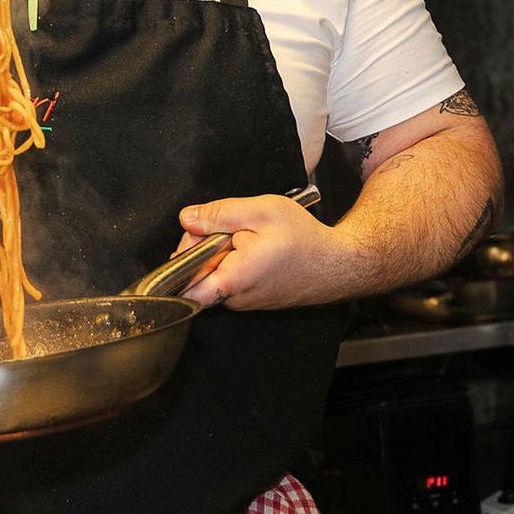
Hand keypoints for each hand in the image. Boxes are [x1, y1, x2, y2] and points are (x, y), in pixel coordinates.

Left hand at [173, 192, 343, 310]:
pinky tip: (256, 247)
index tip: (185, 244)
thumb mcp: (260, 211)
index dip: (176, 264)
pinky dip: (235, 258)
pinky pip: (229, 276)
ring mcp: (242, 301)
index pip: (183, 288)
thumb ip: (218, 214)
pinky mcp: (250, 298)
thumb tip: (187, 219)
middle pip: (197, 270)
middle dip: (204, 242)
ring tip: (250, 237)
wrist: (337, 264)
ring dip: (222, 250)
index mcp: (232, 279)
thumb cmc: (304, 240)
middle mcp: (234, 298)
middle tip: (231, 226)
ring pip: (213, 271)